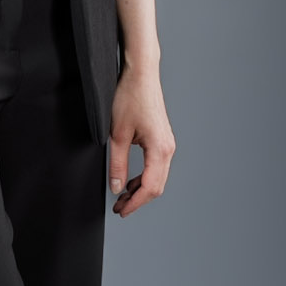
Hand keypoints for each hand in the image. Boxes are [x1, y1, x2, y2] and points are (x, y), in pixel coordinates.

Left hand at [108, 65, 174, 217]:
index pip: (149, 188)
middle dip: (138, 200)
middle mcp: (168, 149)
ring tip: (121, 196)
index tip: (121, 211)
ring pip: (158, 177)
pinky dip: (144, 177)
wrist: (141, 75)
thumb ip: (117, 164)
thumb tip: (116, 187)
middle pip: (157, 186)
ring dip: (140, 190)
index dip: (134, 203)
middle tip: (119, 208)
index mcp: (159, 150)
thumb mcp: (117, 134)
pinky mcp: (162, 139)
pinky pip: (157, 166)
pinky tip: (130, 180)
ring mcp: (167, 144)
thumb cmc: (130, 98)